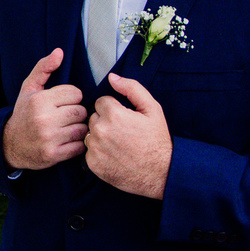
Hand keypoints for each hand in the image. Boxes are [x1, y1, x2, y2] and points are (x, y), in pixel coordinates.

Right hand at [2, 48, 87, 169]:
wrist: (10, 144)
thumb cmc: (23, 113)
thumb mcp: (29, 89)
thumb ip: (44, 68)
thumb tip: (60, 52)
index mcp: (39, 100)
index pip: (76, 93)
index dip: (71, 97)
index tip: (63, 103)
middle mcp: (44, 119)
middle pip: (81, 111)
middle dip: (76, 113)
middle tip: (66, 116)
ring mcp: (49, 138)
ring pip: (82, 128)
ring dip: (78, 129)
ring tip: (67, 128)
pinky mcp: (54, 155)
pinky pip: (79, 146)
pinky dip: (77, 144)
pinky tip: (67, 140)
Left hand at [86, 73, 171, 198]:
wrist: (160, 172)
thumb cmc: (157, 140)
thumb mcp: (152, 109)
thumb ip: (131, 88)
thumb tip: (112, 77)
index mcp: (113, 114)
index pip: (101, 102)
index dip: (114, 109)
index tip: (125, 119)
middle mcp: (100, 130)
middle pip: (94, 117)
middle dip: (106, 121)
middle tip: (123, 132)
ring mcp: (95, 148)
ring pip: (90, 133)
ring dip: (100, 136)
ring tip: (119, 144)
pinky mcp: (92, 163)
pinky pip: (89, 150)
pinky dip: (99, 152)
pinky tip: (114, 155)